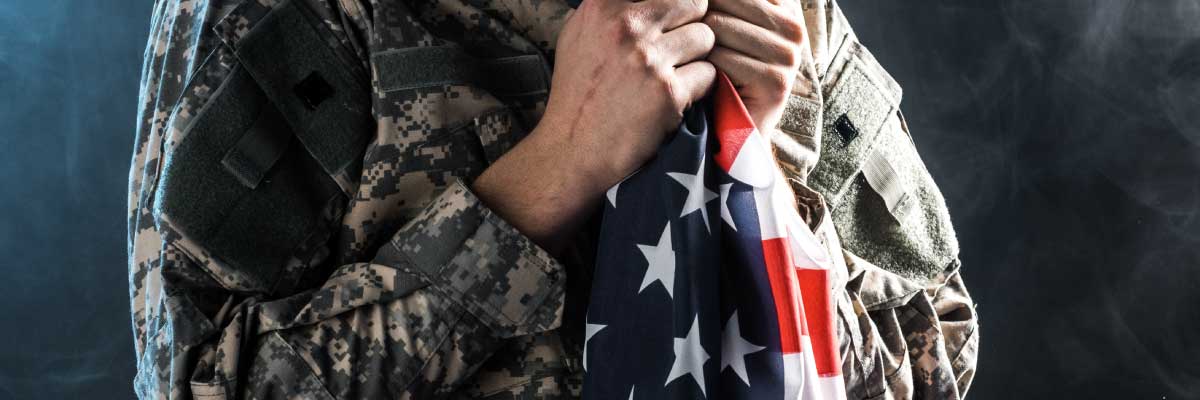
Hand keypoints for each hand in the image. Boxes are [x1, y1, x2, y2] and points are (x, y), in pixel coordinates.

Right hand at [473, 0, 715, 251]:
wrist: (571, 151)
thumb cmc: (578, 93)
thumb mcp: (579, 34)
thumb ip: (611, 6)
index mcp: (602, 5)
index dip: (676, 4)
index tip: (674, 18)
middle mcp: (625, 26)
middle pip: (694, 2)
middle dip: (691, 24)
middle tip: (677, 49)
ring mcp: (648, 59)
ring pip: (706, 37)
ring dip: (697, 57)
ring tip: (672, 76)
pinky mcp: (668, 92)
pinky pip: (709, 74)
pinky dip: (699, 88)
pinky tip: (675, 99)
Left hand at [703, 0, 811, 131]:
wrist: (735, 129)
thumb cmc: (720, 71)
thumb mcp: (724, 27)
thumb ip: (722, 4)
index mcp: (783, 7)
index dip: (707, 1)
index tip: (697, 16)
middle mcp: (793, 27)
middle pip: (724, 1)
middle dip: (696, 20)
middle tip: (684, 42)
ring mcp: (789, 55)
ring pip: (719, 28)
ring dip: (697, 47)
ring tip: (695, 61)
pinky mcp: (776, 81)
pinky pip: (721, 59)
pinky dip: (703, 69)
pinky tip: (705, 79)